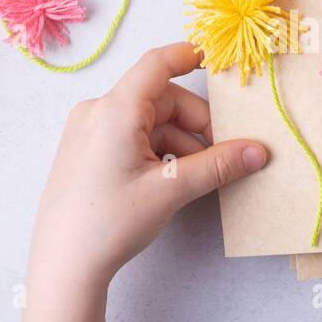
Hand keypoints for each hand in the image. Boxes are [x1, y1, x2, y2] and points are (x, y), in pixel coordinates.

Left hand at [30, 42, 268, 289]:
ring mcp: (89, 131)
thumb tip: (258, 151)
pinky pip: (133, 137)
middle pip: (161, 99)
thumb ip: (218, 166)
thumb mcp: (170, 191)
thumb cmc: (108, 224)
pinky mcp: (87, 151)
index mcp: (115, 110)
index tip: (217, 61)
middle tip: (222, 155)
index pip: (158, 64)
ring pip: (150, 122)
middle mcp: (98, 112)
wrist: (63, 266)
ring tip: (198, 177)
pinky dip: (159, 151)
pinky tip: (173, 180)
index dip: (189, 55)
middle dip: (196, 124)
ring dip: (180, 142)